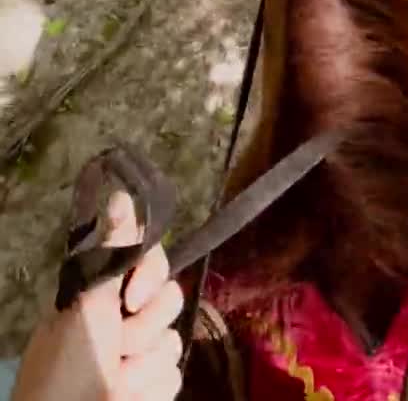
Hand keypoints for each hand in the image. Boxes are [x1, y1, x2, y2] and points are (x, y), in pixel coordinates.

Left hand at [13, 191, 183, 400]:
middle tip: (116, 347)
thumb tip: (120, 192)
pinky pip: (173, 377)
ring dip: (141, 367)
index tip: (130, 298)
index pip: (152, 259)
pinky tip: (124, 399)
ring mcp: (141, 353)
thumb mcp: (87, 301)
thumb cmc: (69, 361)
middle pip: (170, 299)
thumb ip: (112, 249)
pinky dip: (147, 392)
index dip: (150, 275)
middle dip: (144, 329)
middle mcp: (125, 317)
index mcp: (106, 290)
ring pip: (172, 342)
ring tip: (113, 384)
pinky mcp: (152, 387)